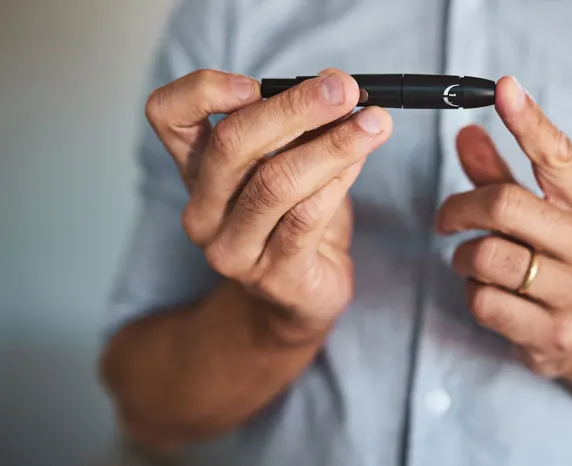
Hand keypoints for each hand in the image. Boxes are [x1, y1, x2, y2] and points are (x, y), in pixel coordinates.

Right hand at [145, 68, 392, 340]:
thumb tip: (337, 87)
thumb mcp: (290, 162)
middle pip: (233, 144)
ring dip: (333, 145)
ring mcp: (233, 247)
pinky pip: (306, 219)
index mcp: (197, 168)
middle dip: (295, 108)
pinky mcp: (274, 274)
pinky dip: (338, 182)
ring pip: (276, 182)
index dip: (202, 90)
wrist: (300, 296)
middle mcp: (203, 208)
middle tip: (343, 89)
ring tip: (373, 122)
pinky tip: (361, 160)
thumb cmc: (295, 218)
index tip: (255, 82)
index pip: (168, 116)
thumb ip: (302, 128)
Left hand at [436, 77, 571, 382]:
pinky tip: (488, 293)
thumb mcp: (537, 215)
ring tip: (472, 261)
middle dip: (460, 208)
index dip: (529, 120)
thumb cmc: (554, 261)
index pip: (558, 156)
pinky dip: (472, 293)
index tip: (504, 88)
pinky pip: (483, 301)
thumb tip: (467, 133)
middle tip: (446, 218)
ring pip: (486, 256)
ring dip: (463, 257)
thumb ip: (500, 176)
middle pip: (504, 205)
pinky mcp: (552, 332)